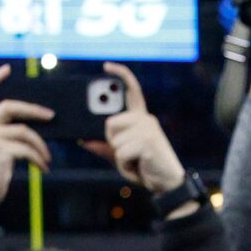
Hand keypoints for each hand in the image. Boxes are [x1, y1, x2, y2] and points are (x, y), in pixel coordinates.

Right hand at [0, 65, 55, 231]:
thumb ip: (6, 135)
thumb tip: (36, 125)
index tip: (6, 69)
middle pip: (10, 106)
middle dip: (33, 109)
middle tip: (51, 115)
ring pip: (24, 131)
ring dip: (40, 146)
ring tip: (47, 158)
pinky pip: (27, 149)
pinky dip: (39, 159)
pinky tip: (44, 168)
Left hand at [81, 64, 188, 204]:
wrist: (167, 184)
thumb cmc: (145, 167)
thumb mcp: (121, 156)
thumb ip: (105, 147)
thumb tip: (84, 140)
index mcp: (141, 118)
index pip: (132, 90)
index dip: (120, 75)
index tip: (106, 66)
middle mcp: (146, 119)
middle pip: (110, 123)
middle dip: (112, 141)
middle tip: (128, 154)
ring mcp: (148, 128)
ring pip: (114, 140)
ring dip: (119, 158)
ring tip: (135, 163)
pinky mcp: (148, 141)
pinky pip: (121, 152)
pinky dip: (125, 166)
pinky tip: (138, 168)